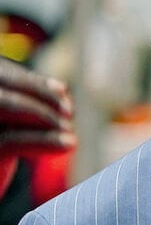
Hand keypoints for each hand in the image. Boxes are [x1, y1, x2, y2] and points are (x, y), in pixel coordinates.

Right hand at [0, 58, 74, 196]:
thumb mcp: (6, 127)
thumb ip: (24, 105)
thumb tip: (63, 91)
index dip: (29, 80)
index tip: (62, 91)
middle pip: (0, 84)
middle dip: (38, 93)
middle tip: (69, 110)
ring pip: (4, 104)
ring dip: (43, 114)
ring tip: (69, 130)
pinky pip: (11, 140)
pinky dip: (45, 139)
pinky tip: (69, 144)